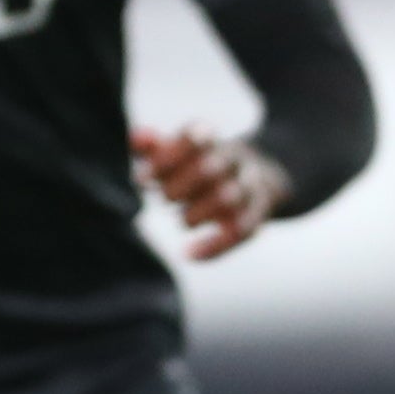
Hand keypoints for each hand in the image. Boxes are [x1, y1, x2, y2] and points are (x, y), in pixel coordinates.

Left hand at [133, 126, 290, 259]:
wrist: (259, 175)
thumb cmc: (204, 165)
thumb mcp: (181, 152)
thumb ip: (155, 147)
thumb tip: (135, 138)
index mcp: (213, 140)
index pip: (194, 139)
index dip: (166, 158)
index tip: (143, 180)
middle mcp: (235, 159)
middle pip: (210, 168)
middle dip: (180, 188)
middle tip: (165, 199)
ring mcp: (251, 186)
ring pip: (230, 198)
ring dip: (199, 213)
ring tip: (182, 222)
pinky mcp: (258, 214)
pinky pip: (242, 231)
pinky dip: (215, 246)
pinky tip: (191, 255)